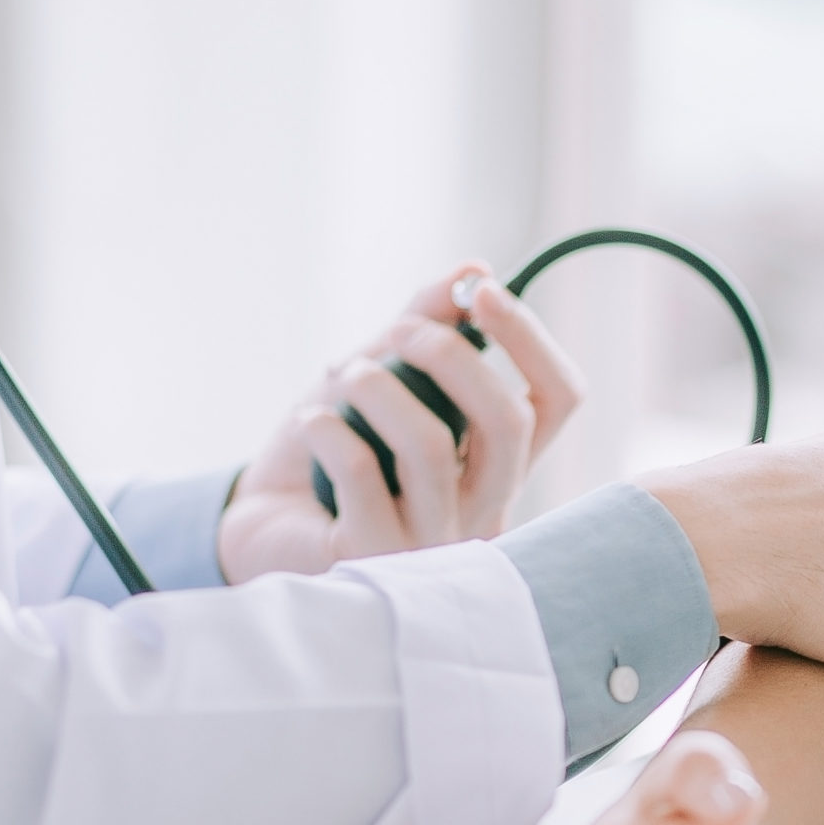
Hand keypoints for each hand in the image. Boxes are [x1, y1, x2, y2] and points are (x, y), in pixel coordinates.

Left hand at [218, 261, 584, 580]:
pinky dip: (327, 427)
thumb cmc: (332, 452)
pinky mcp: (373, 555)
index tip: (480, 292)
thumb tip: (474, 269)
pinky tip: (310, 423)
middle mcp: (482, 510)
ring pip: (430, 447)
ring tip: (345, 376)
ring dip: (377, 387)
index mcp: (500, 465)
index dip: (529, 338)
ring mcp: (433, 543)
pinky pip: (360, 472)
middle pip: (509, 423)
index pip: (558, 401)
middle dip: (450, 355)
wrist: (265, 523)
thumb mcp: (383, 374)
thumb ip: (427, 325)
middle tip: (399, 331)